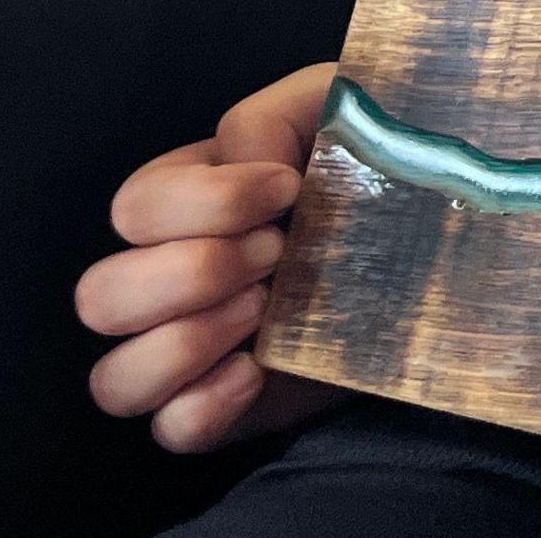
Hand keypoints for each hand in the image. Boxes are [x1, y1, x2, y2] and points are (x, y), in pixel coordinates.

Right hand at [75, 61, 349, 450]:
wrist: (441, 242)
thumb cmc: (372, 162)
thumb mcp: (331, 108)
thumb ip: (274, 116)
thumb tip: (246, 162)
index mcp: (177, 203)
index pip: (133, 209)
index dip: (207, 201)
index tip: (289, 187)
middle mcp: (163, 281)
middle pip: (98, 297)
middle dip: (195, 271)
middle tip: (279, 252)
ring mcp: (188, 353)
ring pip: (113, 379)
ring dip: (187, 343)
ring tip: (267, 309)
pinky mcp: (226, 407)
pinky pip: (172, 431)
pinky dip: (205, 406)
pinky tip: (259, 369)